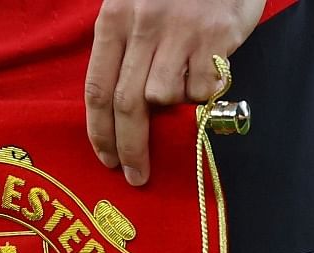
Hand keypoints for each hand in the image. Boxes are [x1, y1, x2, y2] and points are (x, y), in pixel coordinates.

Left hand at [85, 0, 263, 184]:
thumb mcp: (135, 5)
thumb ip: (124, 49)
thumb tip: (120, 107)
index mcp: (114, 19)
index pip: (97, 88)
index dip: (99, 132)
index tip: (106, 159)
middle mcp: (144, 26)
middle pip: (127, 105)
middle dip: (129, 148)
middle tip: (135, 175)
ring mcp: (181, 32)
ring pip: (165, 97)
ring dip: (173, 103)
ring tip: (183, 78)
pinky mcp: (216, 37)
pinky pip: (203, 87)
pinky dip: (203, 89)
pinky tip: (206, 65)